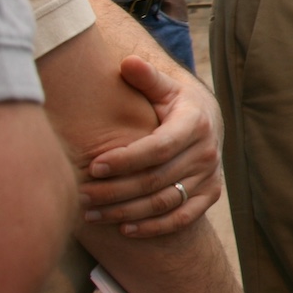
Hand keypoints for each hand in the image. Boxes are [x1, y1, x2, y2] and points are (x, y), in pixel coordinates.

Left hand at [80, 56, 221, 237]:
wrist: (208, 122)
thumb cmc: (175, 105)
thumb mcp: (165, 88)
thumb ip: (146, 79)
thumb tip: (127, 62)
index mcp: (195, 123)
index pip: (158, 148)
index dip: (125, 160)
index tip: (94, 166)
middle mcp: (206, 151)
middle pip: (156, 179)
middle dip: (115, 191)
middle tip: (81, 195)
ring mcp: (210, 174)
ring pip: (165, 202)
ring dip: (126, 213)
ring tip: (92, 215)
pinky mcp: (211, 193)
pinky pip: (182, 217)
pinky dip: (154, 227)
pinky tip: (125, 229)